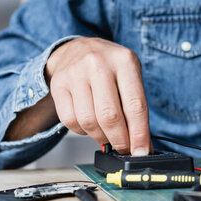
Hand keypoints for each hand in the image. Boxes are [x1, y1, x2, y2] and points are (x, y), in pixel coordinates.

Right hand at [45, 37, 150, 154]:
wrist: (78, 48)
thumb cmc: (109, 66)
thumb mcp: (130, 77)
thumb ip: (137, 108)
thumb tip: (142, 145)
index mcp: (124, 61)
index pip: (135, 105)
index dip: (139, 134)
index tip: (141, 152)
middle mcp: (99, 65)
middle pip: (110, 117)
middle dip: (119, 140)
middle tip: (124, 148)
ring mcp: (75, 74)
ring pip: (89, 122)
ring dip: (100, 137)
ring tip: (107, 134)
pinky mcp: (58, 85)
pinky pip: (70, 120)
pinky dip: (82, 131)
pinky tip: (90, 124)